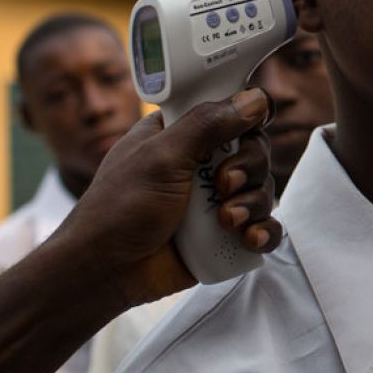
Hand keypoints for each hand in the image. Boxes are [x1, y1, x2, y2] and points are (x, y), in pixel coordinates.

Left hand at [49, 87, 281, 308]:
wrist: (106, 272)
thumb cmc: (119, 209)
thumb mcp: (161, 156)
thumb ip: (207, 125)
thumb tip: (253, 100)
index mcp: (181, 133)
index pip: (229, 110)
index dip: (247, 115)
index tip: (251, 126)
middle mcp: (201, 163)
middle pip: (254, 149)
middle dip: (248, 168)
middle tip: (223, 184)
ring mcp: (215, 199)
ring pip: (262, 188)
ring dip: (253, 204)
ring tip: (226, 221)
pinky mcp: (225, 234)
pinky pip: (264, 226)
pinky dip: (265, 231)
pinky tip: (250, 239)